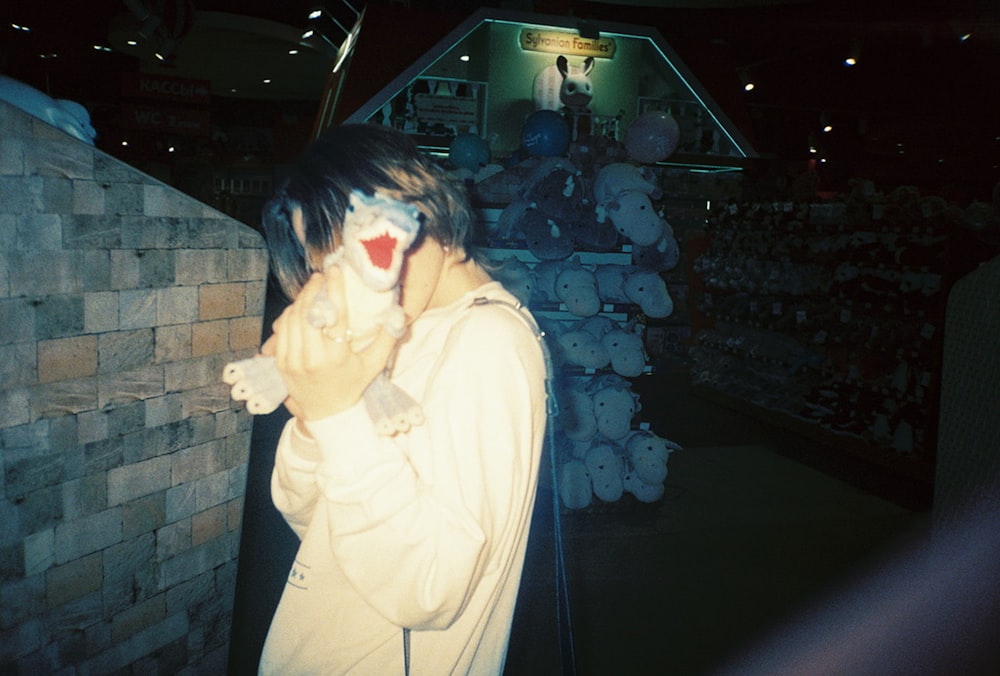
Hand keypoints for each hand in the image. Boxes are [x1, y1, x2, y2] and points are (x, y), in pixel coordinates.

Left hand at [265, 266, 397, 420]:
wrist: (327, 413)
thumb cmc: (353, 385)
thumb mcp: (374, 365)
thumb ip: (388, 338)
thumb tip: (400, 312)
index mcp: (336, 356)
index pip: (333, 314)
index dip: (333, 288)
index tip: (335, 271)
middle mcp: (311, 358)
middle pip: (307, 312)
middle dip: (313, 290)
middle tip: (320, 277)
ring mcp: (292, 360)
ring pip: (292, 318)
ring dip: (301, 300)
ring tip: (311, 289)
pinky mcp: (280, 362)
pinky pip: (281, 330)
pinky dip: (289, 315)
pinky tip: (299, 308)